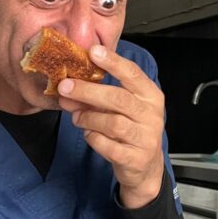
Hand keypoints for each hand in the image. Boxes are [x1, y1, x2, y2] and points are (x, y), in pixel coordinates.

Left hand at [58, 45, 165, 207]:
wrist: (145, 167)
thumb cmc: (131, 130)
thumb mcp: (121, 109)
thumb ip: (99, 95)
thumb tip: (68, 84)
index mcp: (150, 96)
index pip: (133, 74)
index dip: (113, 62)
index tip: (93, 51)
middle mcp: (152, 115)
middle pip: (118, 98)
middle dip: (88, 91)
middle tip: (65, 87)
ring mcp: (146, 138)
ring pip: (112, 123)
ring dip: (88, 117)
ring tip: (77, 116)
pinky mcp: (135, 159)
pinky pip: (108, 146)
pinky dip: (94, 138)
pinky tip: (89, 134)